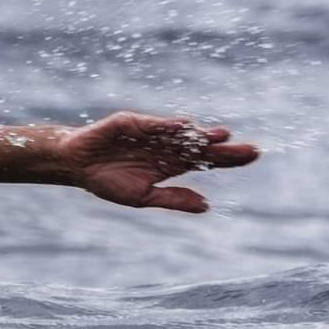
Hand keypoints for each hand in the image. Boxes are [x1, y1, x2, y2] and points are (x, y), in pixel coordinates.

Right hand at [56, 112, 258, 213]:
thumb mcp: (142, 197)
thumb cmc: (107, 181)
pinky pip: (152, 124)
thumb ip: (172, 198)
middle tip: (252, 150)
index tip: (252, 155)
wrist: (76, 166)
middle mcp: (166, 146)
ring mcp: (150, 133)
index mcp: (171, 165)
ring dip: (201, 136)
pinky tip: (185, 127)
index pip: (206, 161)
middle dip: (225, 148)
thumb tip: (206, 205)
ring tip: (223, 137)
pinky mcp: (131, 123)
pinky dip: (167, 126)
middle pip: (201, 146)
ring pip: (181, 134)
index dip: (229, 158)